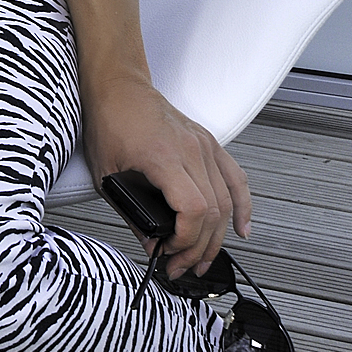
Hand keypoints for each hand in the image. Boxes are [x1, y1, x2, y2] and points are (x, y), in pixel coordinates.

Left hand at [83, 72, 252, 279]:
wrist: (118, 85)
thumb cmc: (108, 120)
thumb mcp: (108, 175)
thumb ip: (132, 214)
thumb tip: (151, 245)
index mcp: (164, 156)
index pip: (194, 208)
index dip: (186, 239)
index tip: (169, 252)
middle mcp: (191, 150)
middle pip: (214, 210)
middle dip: (199, 247)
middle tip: (181, 266)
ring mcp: (204, 145)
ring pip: (227, 200)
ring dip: (218, 236)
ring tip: (202, 259)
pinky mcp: (208, 143)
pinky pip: (235, 178)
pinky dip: (243, 206)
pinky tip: (241, 228)